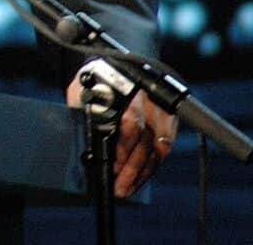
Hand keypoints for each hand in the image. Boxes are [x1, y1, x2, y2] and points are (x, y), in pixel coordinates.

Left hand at [66, 79, 177, 197]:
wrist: (118, 64)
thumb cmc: (95, 79)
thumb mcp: (81, 89)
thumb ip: (82, 108)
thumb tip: (82, 139)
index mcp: (125, 87)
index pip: (130, 121)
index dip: (123, 147)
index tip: (112, 166)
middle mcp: (148, 97)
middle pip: (145, 138)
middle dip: (131, 166)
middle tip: (119, 186)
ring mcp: (162, 107)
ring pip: (158, 146)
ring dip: (142, 171)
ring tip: (127, 188)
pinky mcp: (170, 117)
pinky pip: (165, 146)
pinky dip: (152, 165)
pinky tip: (140, 177)